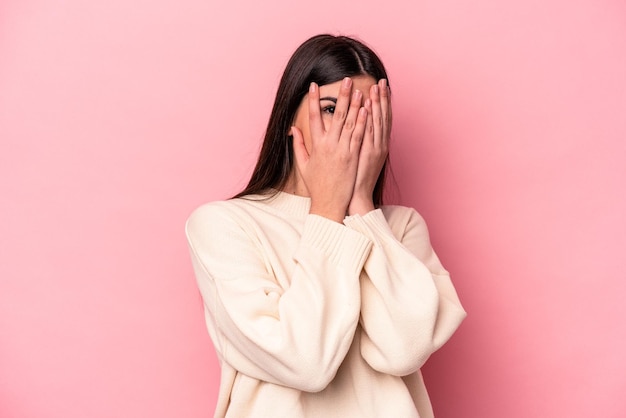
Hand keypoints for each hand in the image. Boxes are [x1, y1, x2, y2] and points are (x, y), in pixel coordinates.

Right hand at [292, 78, 368, 222]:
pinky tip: (366, 109)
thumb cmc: (317, 186)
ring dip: (354, 105)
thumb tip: (293, 129)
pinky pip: (359, 135)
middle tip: (345, 79)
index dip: (313, 100)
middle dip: (340, 96)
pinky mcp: (353, 157)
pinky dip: (362, 122)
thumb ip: (298, 145)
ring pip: (349, 123)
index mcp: (315, 145)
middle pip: (335, 115)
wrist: (329, 204)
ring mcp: (342, 151)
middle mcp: (328, 145)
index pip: (313, 117)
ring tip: (359, 89)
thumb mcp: (303, 165)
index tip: (314, 86)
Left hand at [348, 79, 390, 215]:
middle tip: (382, 81)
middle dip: (382, 98)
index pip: (381, 120)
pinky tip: (368, 105)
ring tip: (376, 87)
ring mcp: (374, 148)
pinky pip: (368, 132)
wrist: (357, 198)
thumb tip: (354, 130)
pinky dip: (369, 118)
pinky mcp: (367, 153)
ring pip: (377, 121)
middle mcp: (379, 145)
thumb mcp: (359, 159)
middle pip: (382, 117)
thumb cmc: (354, 180)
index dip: (382, 103)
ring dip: (377, 103)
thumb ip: (358, 143)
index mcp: (377, 145)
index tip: (381, 88)